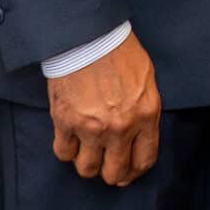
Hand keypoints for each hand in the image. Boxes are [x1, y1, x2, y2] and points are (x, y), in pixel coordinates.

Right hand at [46, 34, 161, 185]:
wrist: (88, 35)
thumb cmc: (119, 51)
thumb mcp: (146, 80)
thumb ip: (144, 110)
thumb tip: (139, 133)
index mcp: (145, 116)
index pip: (144, 160)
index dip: (135, 172)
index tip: (128, 172)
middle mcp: (120, 128)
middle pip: (115, 173)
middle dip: (112, 174)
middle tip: (106, 165)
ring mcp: (91, 127)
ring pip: (87, 169)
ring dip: (87, 163)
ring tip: (87, 151)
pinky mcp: (65, 122)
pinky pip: (63, 152)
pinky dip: (66, 150)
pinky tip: (70, 140)